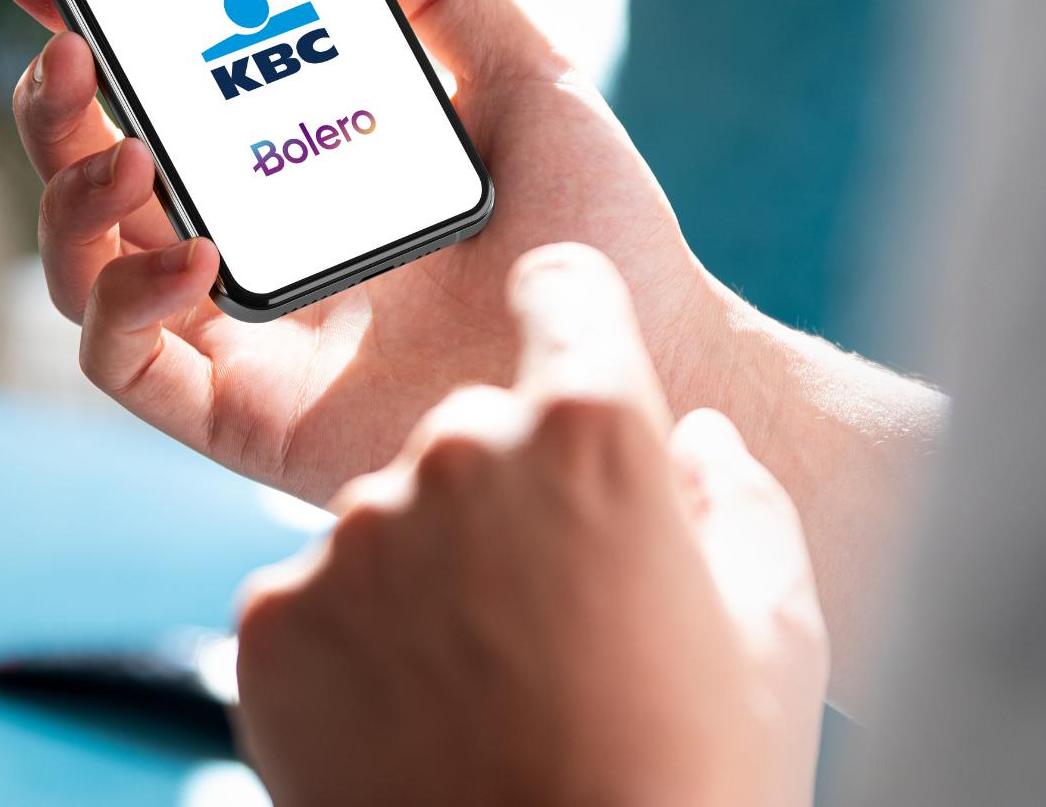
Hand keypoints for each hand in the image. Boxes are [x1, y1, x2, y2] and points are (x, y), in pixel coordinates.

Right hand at [0, 0, 718, 503]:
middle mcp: (252, 247)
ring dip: (72, 198)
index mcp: (296, 168)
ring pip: (83, 267)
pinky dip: (124, 304)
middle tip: (70, 47)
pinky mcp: (244, 417)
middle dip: (53, 104)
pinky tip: (199, 255)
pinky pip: (123, 366)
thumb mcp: (532, 80)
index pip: (157, 95)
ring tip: (133, 154)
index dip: (87, 27)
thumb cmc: (598, 234)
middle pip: (95, 174)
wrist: (654, 364)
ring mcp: (242, 335)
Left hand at [233, 244, 828, 806]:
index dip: (572, 322)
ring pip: (389, 517)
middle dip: (507, 493)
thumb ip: (740, 500)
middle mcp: (456, 450)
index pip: (562, 288)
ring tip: (487, 686)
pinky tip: (417, 720)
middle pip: (474, 426)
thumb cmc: (690, 784)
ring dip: (426, 574)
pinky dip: (355, 644)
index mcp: (591, 429)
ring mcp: (351, 536)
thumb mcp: (774, 635)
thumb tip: (699, 441)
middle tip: (550, 611)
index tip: (568, 363)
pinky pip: (317, 595)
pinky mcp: (271, 620)